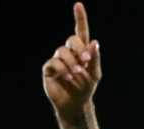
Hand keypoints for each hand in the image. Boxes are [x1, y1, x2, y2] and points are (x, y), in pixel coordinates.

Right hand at [42, 2, 100, 121]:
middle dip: (78, 47)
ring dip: (71, 62)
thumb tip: (95, 42)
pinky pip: (53, 62)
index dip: (80, 18)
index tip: (78, 5)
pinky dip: (62, 69)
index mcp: (81, 52)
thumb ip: (94, 59)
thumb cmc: (86, 88)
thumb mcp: (95, 74)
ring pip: (61, 51)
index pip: (81, 32)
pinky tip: (68, 77)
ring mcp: (57, 59)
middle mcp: (69, 52)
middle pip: (71, 39)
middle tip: (85, 59)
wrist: (76, 103)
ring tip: (77, 73)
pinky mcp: (48, 68)